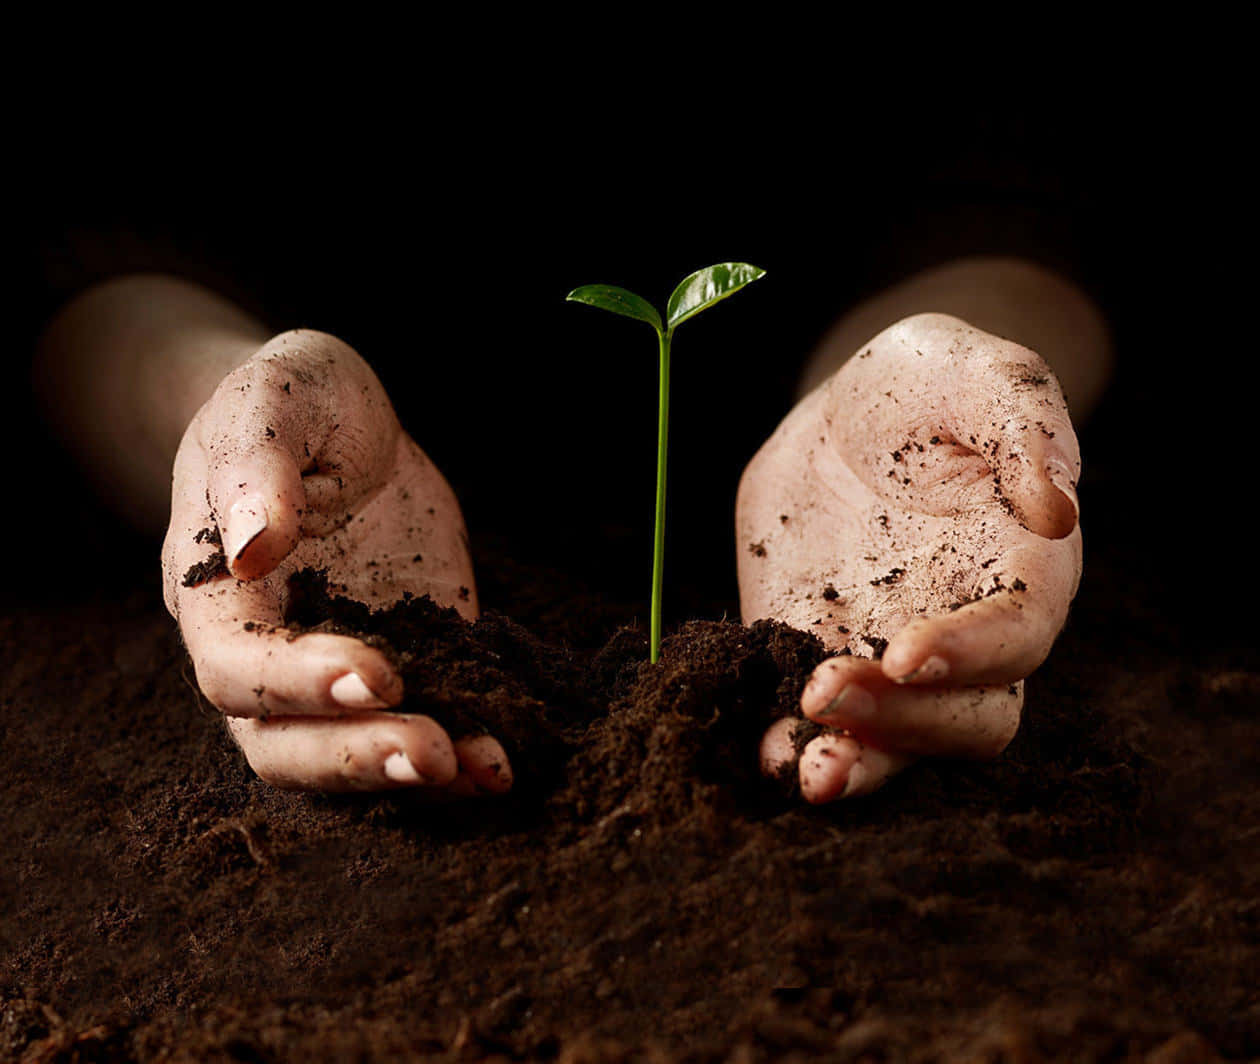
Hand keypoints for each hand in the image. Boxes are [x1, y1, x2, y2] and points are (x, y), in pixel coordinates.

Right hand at [162, 329, 510, 793]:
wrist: (340, 421)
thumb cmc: (294, 401)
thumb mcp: (277, 397)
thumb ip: (257, 467)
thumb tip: (252, 547)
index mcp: (216, 590)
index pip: (237, 666)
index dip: (299, 682)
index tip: (377, 672)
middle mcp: (268, 647)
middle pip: (282, 743)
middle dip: (356, 757)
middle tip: (431, 753)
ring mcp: (339, 662)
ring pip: (347, 754)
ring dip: (408, 775)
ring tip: (479, 769)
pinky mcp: (410, 656)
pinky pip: (422, 720)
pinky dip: (458, 749)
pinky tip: (500, 761)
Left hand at [737, 313, 1080, 802]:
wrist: (846, 415)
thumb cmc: (928, 383)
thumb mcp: (975, 370)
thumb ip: (1022, 419)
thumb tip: (1057, 509)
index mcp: (1021, 567)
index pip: (1018, 634)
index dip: (971, 654)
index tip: (906, 653)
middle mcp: (964, 631)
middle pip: (964, 717)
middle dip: (902, 723)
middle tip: (823, 694)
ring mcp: (887, 653)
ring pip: (895, 742)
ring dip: (855, 763)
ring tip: (802, 769)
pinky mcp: (817, 653)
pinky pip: (812, 718)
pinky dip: (790, 744)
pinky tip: (761, 750)